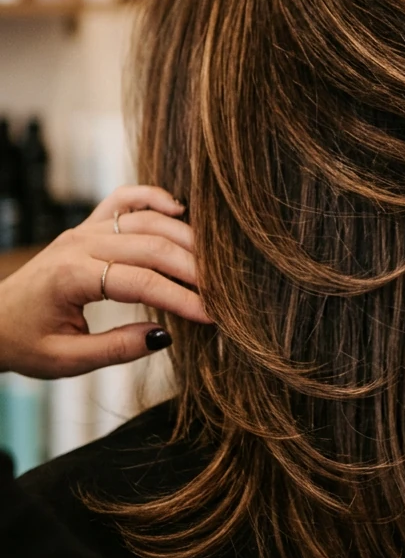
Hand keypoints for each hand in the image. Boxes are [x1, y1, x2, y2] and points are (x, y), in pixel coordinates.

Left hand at [0, 185, 210, 378]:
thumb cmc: (26, 343)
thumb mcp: (66, 360)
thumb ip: (115, 349)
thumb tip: (164, 335)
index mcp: (72, 276)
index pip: (141, 282)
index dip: (181, 299)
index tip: (213, 316)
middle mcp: (80, 243)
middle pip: (152, 246)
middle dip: (194, 269)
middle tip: (226, 292)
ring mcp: (84, 229)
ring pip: (147, 220)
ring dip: (185, 238)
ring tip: (215, 264)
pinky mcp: (89, 226)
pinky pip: (125, 199)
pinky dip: (154, 197)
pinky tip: (181, 209)